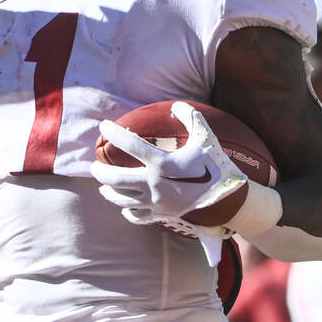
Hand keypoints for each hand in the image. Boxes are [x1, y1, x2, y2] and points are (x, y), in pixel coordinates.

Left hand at [90, 102, 247, 224]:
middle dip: (100, 172)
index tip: (103, 126)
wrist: (229, 200)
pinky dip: (128, 211)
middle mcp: (155, 184)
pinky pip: (137, 216)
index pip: (130, 144)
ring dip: (108, 192)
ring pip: (122, 200)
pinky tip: (124, 207)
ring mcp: (156, 202)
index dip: (114, 133)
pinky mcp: (161, 214)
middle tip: (92, 165)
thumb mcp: (206, 137)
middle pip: (116, 179)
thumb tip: (176, 105)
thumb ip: (191, 117)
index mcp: (163, 163)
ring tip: (102, 186)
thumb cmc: (216, 166)